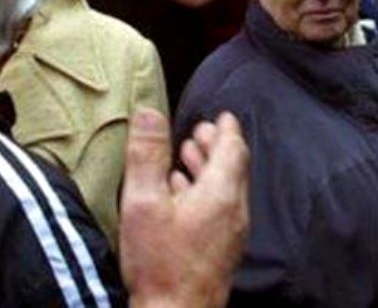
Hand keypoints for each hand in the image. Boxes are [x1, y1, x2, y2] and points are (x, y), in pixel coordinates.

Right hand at [120, 109, 248, 307]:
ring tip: (187, 157)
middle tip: (199, 132)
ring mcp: (231, 234)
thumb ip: (147, 156)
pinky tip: (183, 197)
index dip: (226, 129)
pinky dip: (206, 192)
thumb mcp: (143, 203)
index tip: (221, 116)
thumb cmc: (159, 264)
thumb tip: (150, 113)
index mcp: (221, 194)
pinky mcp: (222, 252)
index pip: (233, 149)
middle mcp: (234, 212)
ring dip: (209, 169)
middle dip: (217, 146)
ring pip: (226, 190)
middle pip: (233, 168)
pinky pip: (221, 211)